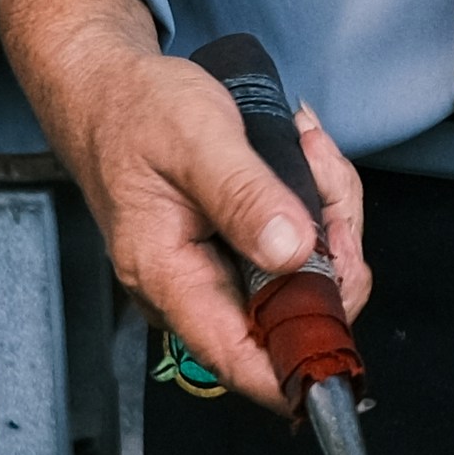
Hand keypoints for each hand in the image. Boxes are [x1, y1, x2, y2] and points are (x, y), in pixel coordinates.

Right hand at [0, 0, 371, 402]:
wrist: (108, 91)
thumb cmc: (136, 110)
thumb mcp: (197, 138)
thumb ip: (244, 197)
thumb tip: (294, 255)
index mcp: (168, 277)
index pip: (241, 362)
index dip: (301, 362)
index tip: (345, 313)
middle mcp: (189, 292)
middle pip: (291, 316)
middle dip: (333, 251)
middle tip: (327, 180)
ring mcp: (212, 276)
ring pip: (304, 280)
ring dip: (327, 216)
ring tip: (307, 149)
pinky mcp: (231, 255)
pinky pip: (293, 254)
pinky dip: (312, 208)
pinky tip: (301, 160)